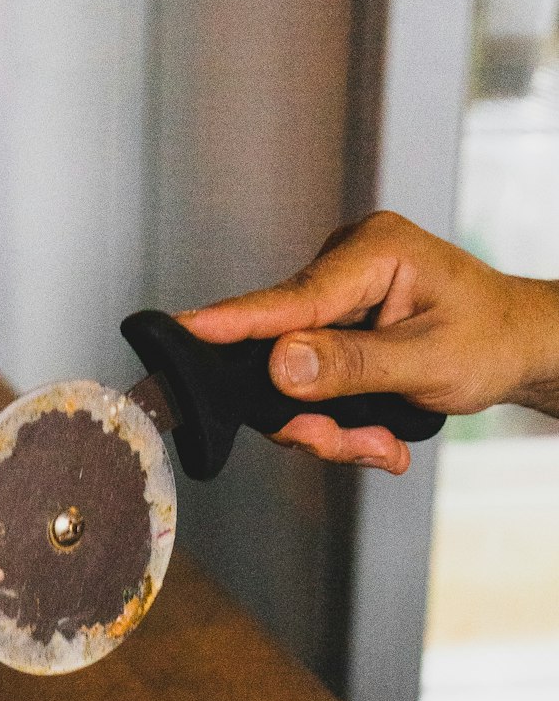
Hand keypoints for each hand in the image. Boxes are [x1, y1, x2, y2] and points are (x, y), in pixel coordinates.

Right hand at [178, 211, 558, 473]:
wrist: (515, 346)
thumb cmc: (488, 339)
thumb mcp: (427, 361)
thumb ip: (352, 364)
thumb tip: (282, 364)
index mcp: (373, 253)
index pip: (291, 298)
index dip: (236, 323)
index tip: (186, 331)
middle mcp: (344, 268)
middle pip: (282, 352)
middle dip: (315, 414)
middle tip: (362, 447)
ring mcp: (333, 300)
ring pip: (290, 379)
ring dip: (331, 426)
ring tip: (381, 444)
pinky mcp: (329, 330)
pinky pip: (305, 384)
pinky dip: (336, 420)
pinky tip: (376, 434)